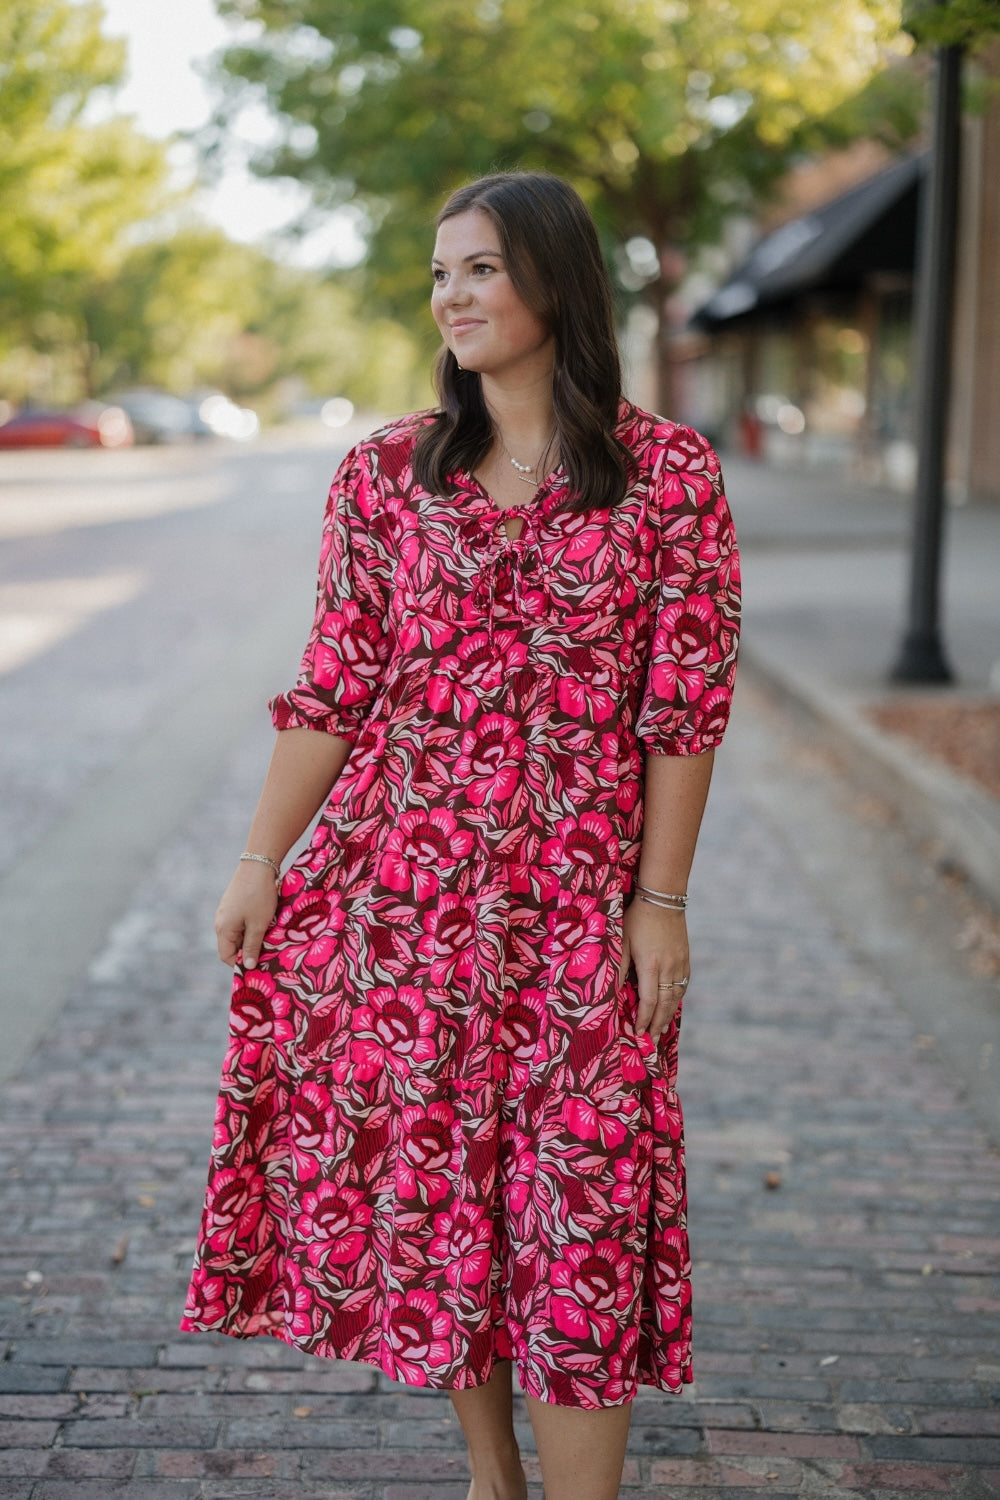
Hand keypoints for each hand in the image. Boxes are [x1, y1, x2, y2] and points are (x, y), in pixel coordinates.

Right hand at [214, 863, 278, 968]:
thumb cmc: (258, 897)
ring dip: (251, 937)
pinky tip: (264, 922)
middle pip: (231, 945)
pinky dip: (250, 926)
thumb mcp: (258, 925)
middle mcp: (221, 921)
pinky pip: (240, 922)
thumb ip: (252, 946)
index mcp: (223, 929)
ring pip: (237, 933)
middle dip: (247, 950)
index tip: (258, 965)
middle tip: (267, 952)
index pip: (226, 956)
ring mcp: (226, 911)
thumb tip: (247, 966)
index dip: (240, 963)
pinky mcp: (233, 903)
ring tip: (268, 936)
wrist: (258, 865)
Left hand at [618, 897, 690, 1039]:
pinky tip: (672, 1005)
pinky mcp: (685, 958)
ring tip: (661, 1028)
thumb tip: (613, 990)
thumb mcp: (621, 940)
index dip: (643, 1019)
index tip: (637, 1033)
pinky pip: (683, 984)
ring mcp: (680, 963)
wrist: (662, 899)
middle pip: (665, 1004)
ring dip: (669, 1015)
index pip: (648, 1001)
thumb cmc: (636, 918)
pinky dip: (677, 999)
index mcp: (650, 965)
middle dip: (657, 1024)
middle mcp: (668, 967)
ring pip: (676, 996)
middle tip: (651, 1040)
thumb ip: (618, 966)